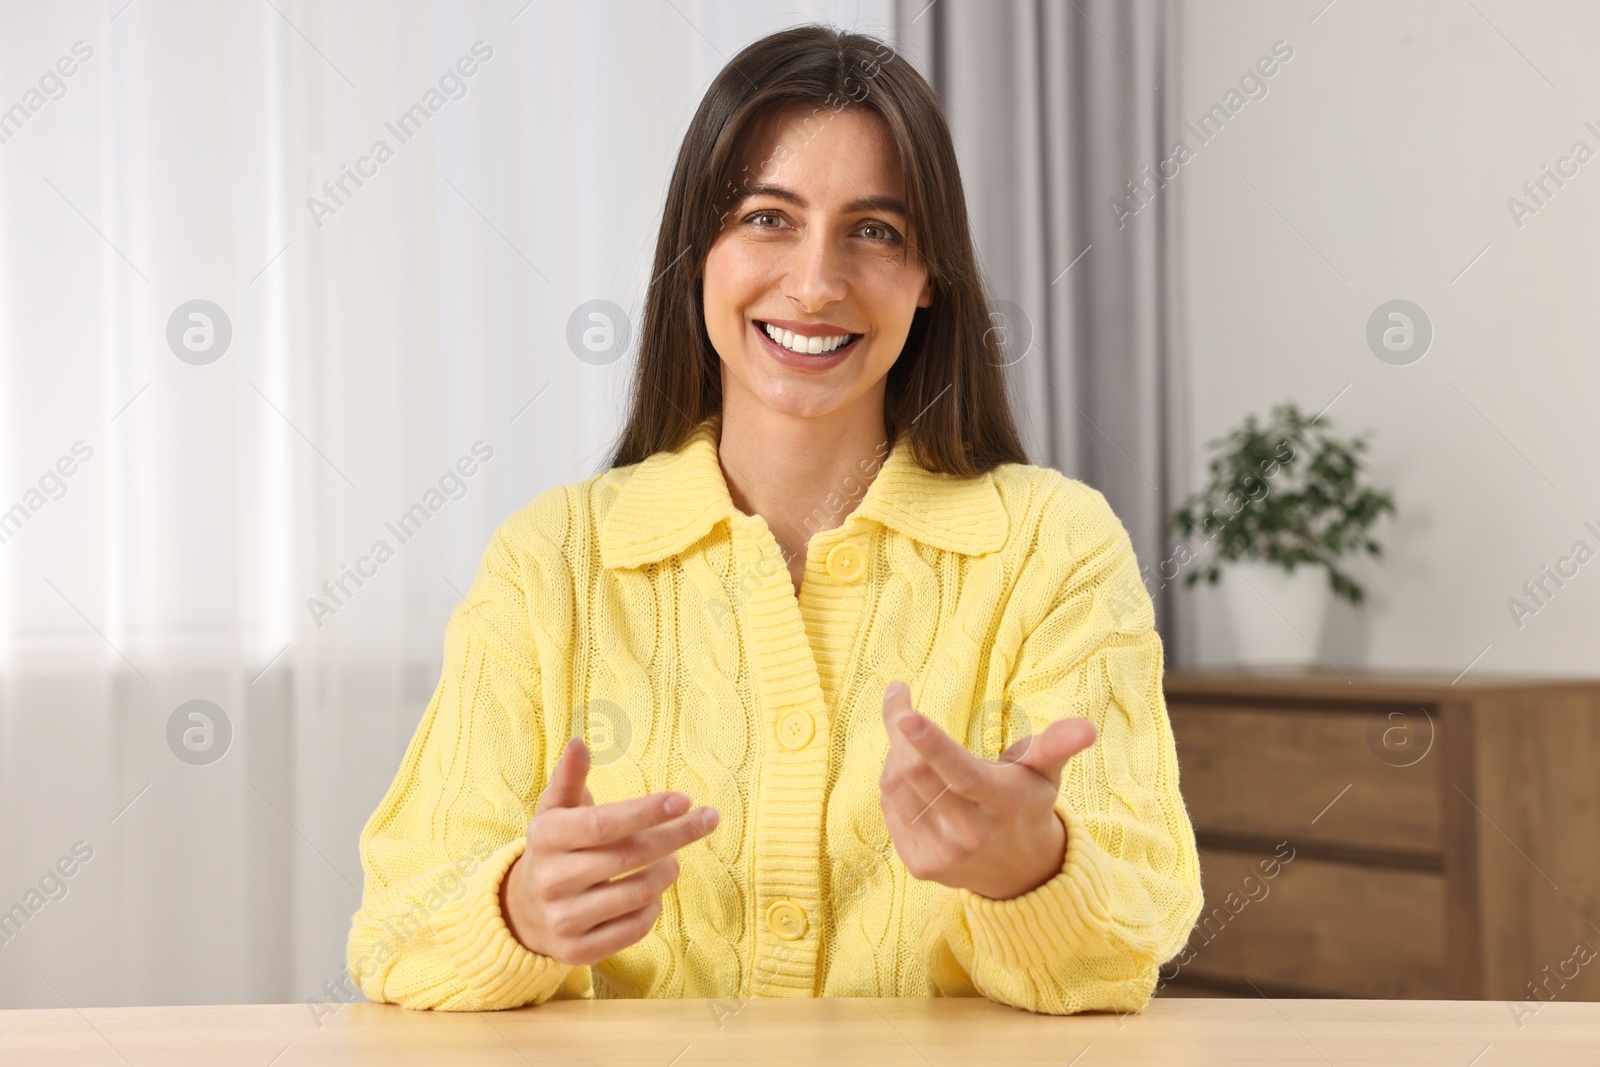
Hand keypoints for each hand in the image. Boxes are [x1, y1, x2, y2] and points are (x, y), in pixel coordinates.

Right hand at [500, 737, 719, 964]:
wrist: (522, 910)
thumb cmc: (555, 847)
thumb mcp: (555, 811)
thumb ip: (570, 778)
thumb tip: (578, 742)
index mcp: (547, 838)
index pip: (604, 825)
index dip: (647, 812)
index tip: (685, 800)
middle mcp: (552, 880)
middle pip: (630, 857)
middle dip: (676, 835)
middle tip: (707, 819)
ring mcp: (563, 919)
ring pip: (639, 893)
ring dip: (668, 870)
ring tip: (672, 859)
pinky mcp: (577, 952)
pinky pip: (635, 928)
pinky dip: (654, 908)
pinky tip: (653, 894)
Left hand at [878, 679, 1096, 899]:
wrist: (1022, 875)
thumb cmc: (1028, 805)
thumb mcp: (1046, 773)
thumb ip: (1058, 744)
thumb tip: (1088, 728)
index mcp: (1003, 802)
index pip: (961, 772)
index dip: (930, 743)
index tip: (905, 714)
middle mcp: (971, 833)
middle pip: (916, 773)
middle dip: (900, 732)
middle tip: (901, 708)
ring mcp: (942, 854)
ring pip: (894, 788)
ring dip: (896, 755)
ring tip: (912, 746)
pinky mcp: (920, 866)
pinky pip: (889, 809)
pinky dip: (893, 784)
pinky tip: (913, 779)